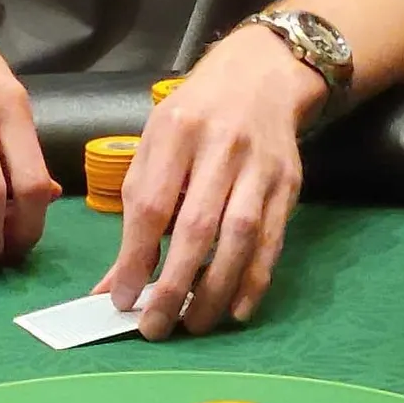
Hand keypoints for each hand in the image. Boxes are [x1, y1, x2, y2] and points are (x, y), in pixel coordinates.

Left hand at [97, 25, 319, 338]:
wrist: (262, 75)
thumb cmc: (195, 114)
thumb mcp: (156, 144)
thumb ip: (135, 207)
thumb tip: (114, 281)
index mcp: (175, 131)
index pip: (150, 204)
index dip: (135, 257)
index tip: (122, 299)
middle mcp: (220, 147)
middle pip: (197, 226)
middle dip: (174, 285)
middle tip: (155, 327)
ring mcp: (260, 166)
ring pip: (239, 237)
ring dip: (215, 289)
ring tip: (193, 325)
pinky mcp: (289, 183)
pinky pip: (273, 239)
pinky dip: (255, 278)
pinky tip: (236, 308)